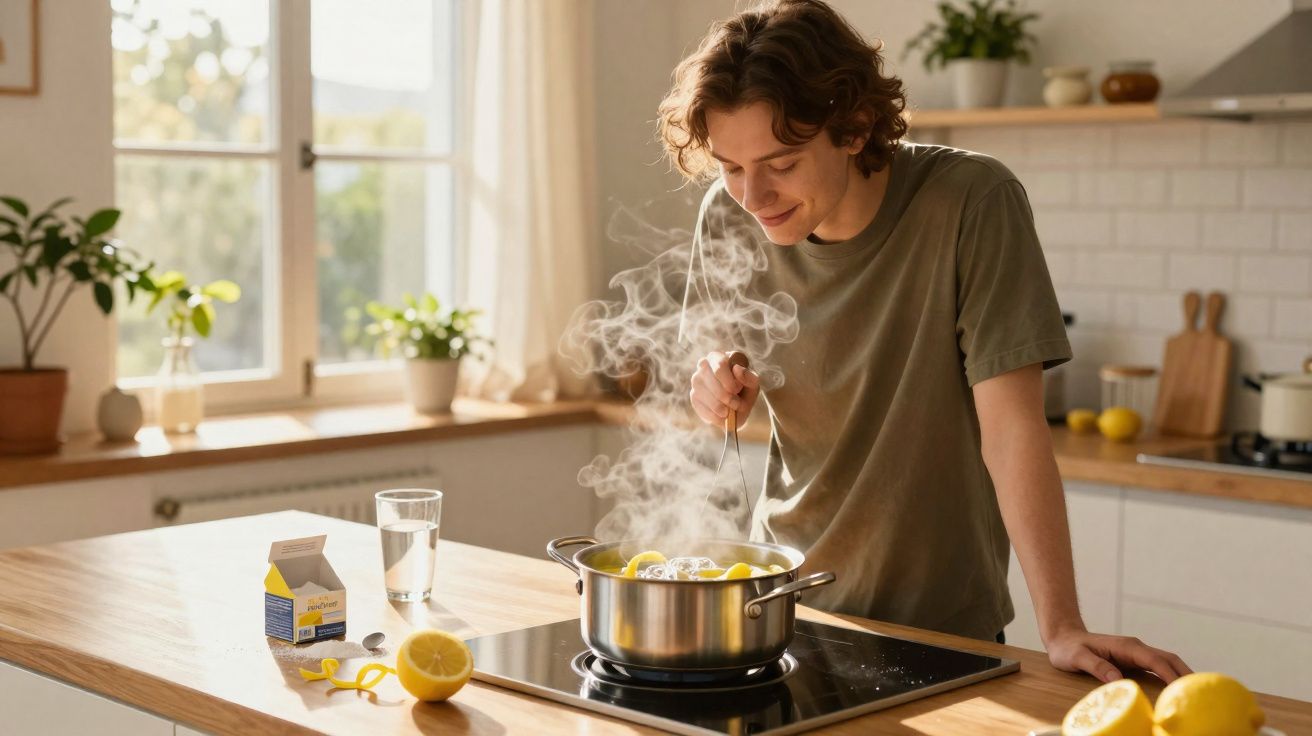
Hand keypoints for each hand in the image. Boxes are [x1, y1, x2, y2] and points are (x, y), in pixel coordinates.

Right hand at [690, 351, 760, 427]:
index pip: (720, 364)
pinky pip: (701, 406)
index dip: (729, 380)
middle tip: (736, 404)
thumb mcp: (753, 384)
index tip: (737, 390)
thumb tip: (737, 369)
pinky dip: (714, 415)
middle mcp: (704, 365)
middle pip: (710, 379)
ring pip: (704, 394)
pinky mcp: (693, 396)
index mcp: (719, 357)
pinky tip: (722, 415)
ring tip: (730, 410)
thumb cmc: (745, 390)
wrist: (737, 408)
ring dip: (720, 406)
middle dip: (725, 396)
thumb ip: (749, 377)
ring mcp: (696, 380)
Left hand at [1045, 624, 1192, 683]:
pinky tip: (1177, 691)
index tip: (1182, 688)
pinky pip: (1158, 668)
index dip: (1170, 674)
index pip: (1154, 660)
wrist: (1063, 637)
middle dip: (1185, 674)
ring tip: (1195, 694)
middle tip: (1200, 693)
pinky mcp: (1134, 661)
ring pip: (1167, 663)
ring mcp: (1136, 654)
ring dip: (1181, 676)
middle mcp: (1135, 648)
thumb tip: (1118, 680)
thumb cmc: (1068, 648)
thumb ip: (1096, 667)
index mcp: (1126, 646)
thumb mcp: (1077, 658)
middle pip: (1169, 659)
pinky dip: (1171, 678)